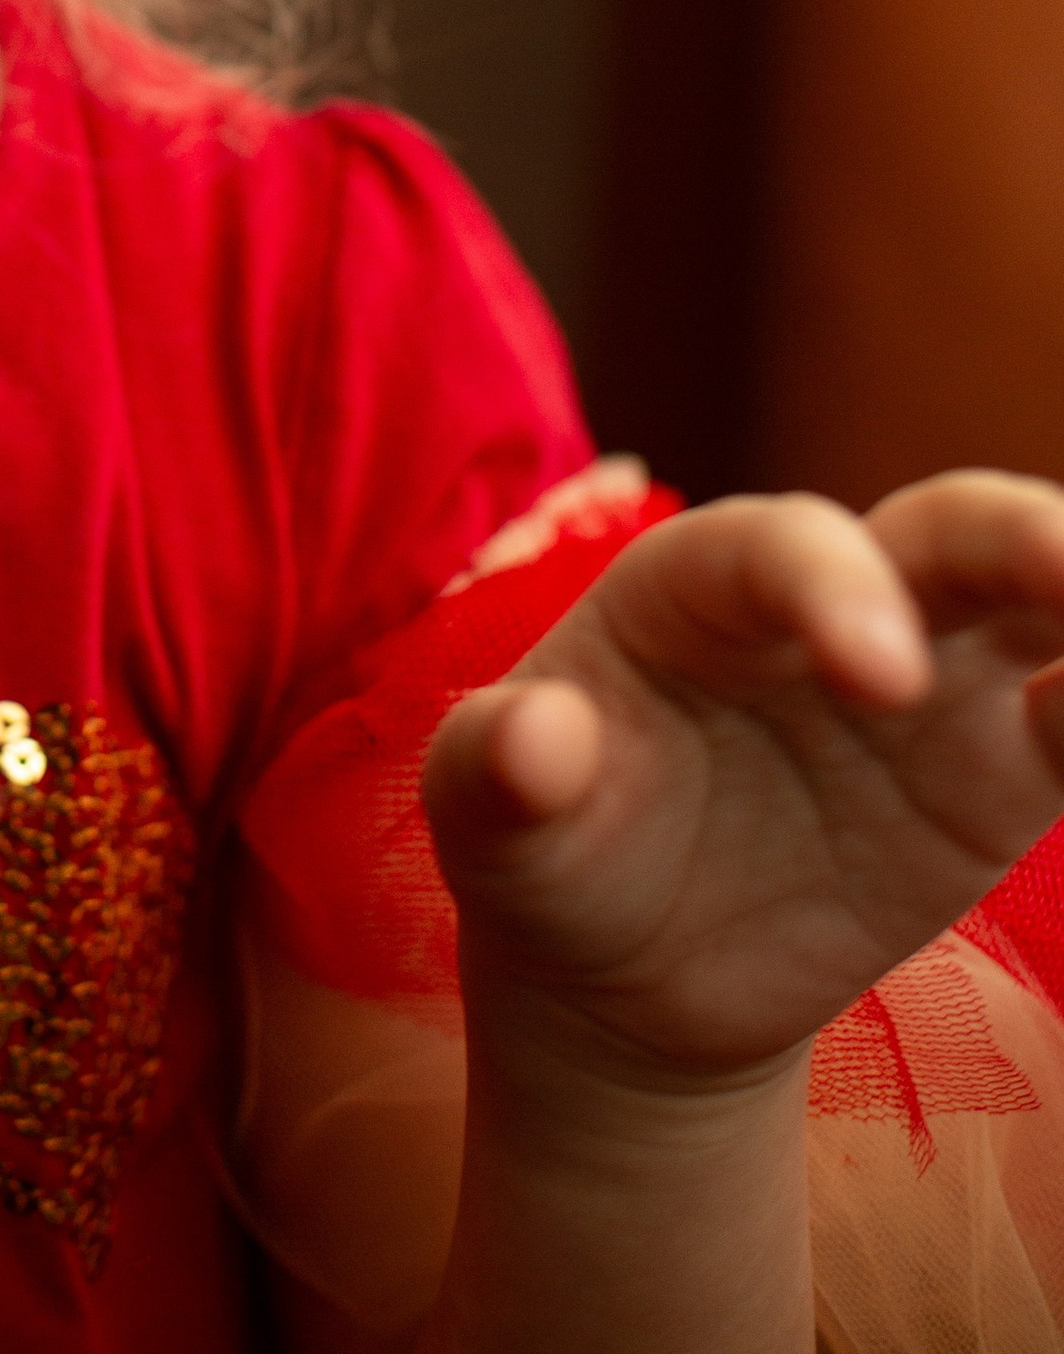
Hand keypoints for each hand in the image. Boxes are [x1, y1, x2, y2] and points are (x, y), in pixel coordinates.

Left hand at [423, 471, 1063, 1092]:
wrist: (630, 965)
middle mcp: (827, 600)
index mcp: (695, 584)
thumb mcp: (487, 821)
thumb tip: (530, 739)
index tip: (884, 681)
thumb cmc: (547, 852)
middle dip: (1021, 538)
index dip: (833, 587)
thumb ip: (499, 772)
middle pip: (944, 531)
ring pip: (1042, 604)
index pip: (777, 549)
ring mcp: (930, 677)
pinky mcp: (997, 769)